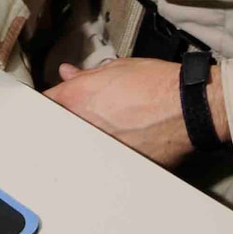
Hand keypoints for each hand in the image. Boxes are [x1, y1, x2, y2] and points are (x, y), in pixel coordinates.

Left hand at [45, 57, 229, 169]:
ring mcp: (97, 148)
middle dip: (66, 124)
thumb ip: (86, 75)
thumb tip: (69, 74)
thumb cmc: (157, 84)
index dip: (48, 104)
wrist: (188, 107)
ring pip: (78, 147)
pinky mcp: (115, 164)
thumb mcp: (117, 69)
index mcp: (78, 98)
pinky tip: (123, 144)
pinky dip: (105, 155)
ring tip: (110, 131)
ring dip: (85, 140)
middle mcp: (83, 125)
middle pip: (59, 129)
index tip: (53, 106)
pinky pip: (101, 161)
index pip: (44, 103)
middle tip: (86, 118)